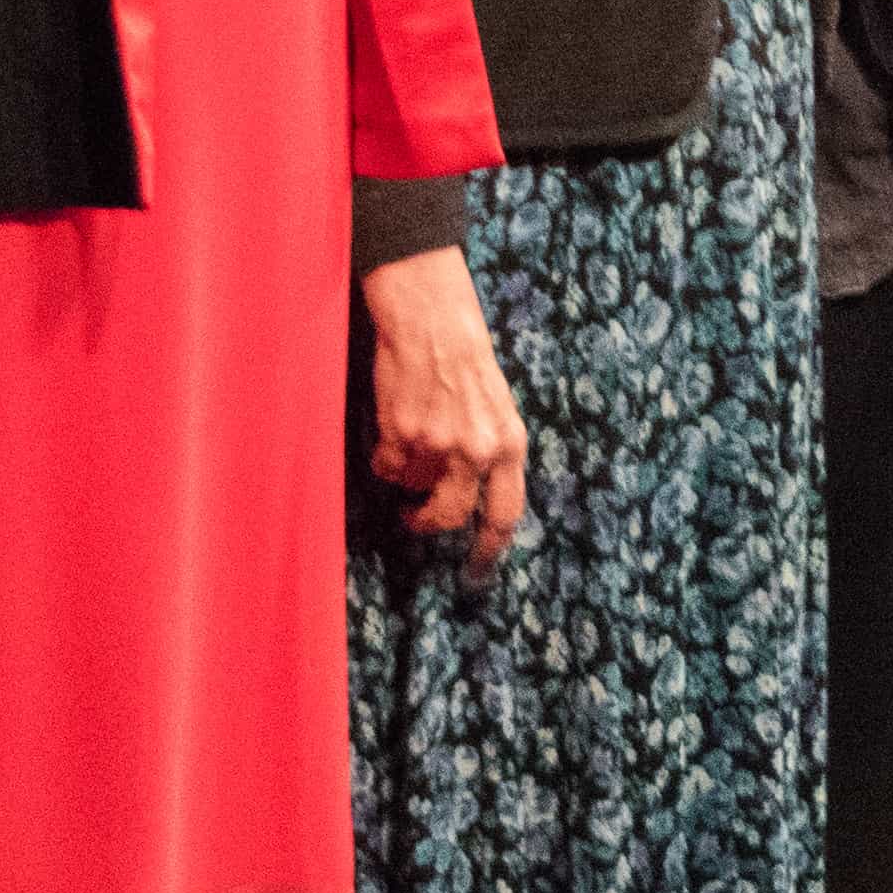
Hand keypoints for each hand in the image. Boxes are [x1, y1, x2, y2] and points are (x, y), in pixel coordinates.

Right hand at [359, 247, 527, 573]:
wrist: (431, 319)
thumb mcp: (498, 407)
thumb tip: (476, 499)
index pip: (504, 514)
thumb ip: (491, 452)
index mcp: (509, 443)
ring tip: (408, 440)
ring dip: (406, 474)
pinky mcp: (400, 432)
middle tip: (415, 521)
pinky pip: (386, 467)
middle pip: (451, 515)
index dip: (489, 551)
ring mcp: (437, 443)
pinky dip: (384, 458)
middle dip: (428, 523)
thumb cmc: (465, 358)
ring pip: (413, 487)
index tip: (477, 573)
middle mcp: (476, 449)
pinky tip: (390, 431)